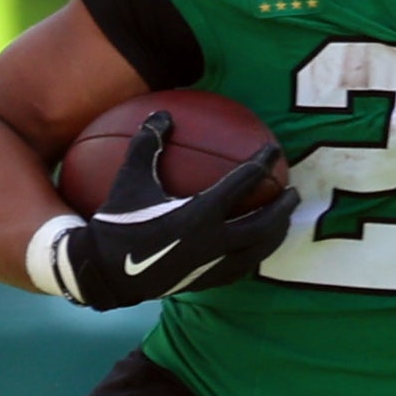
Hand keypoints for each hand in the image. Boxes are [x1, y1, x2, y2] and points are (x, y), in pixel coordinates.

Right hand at [56, 113, 296, 309]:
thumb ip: (147, 144)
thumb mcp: (130, 179)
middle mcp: (212, 242)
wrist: (103, 273)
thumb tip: (162, 114)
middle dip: (282, 207)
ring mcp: (211, 266)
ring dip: (275, 234)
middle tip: (292, 191)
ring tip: (284, 221)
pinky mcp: (206, 281)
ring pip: (257, 250)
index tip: (273, 150)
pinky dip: (255, 255)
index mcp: (199, 214)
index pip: (244, 182)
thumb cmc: (116, 223)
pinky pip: (241, 268)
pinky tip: (257, 247)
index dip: (262, 162)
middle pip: (263, 223)